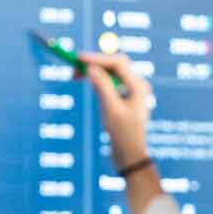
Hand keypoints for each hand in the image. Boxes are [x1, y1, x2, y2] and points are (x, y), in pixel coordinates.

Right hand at [80, 52, 153, 167]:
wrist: (129, 154)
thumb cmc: (123, 134)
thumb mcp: (111, 109)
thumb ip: (102, 86)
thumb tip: (91, 68)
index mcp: (138, 87)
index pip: (118, 63)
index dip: (97, 58)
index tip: (78, 58)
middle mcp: (137, 86)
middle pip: (114, 65)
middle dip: (94, 64)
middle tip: (74, 69)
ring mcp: (131, 92)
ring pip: (110, 73)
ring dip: (93, 72)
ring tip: (76, 75)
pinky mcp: (124, 98)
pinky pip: (109, 82)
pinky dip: (97, 80)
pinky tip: (87, 83)